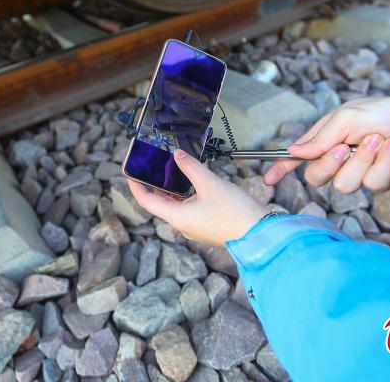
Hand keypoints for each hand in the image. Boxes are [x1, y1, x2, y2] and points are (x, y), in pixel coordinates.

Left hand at [127, 149, 267, 245]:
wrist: (260, 234)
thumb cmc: (235, 213)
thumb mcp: (209, 183)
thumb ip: (191, 167)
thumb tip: (176, 155)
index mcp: (177, 217)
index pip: (146, 200)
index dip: (135, 184)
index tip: (129, 171)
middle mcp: (182, 225)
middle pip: (160, 203)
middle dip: (154, 184)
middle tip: (150, 166)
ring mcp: (194, 227)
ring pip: (175, 206)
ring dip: (170, 189)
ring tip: (168, 170)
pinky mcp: (206, 226)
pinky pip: (188, 209)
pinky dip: (184, 195)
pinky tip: (191, 183)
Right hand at [263, 85, 389, 193]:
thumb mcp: (351, 117)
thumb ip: (321, 137)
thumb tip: (294, 152)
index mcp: (331, 135)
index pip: (300, 155)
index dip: (283, 167)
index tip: (268, 179)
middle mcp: (343, 155)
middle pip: (317, 176)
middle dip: (331, 163)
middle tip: (346, 147)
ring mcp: (362, 171)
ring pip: (345, 184)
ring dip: (364, 161)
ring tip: (380, 141)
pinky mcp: (383, 182)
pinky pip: (372, 185)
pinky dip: (384, 164)